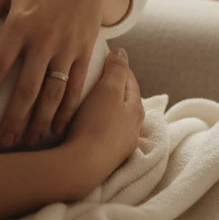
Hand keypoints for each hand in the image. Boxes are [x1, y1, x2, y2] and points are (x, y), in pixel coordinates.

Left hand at [0, 0, 117, 148]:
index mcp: (21, 22)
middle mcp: (45, 38)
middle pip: (27, 88)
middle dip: (14, 119)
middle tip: (3, 143)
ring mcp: (67, 47)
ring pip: (53, 93)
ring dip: (41, 121)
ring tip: (29, 143)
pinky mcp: (85, 51)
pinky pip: (76, 86)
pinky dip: (68, 110)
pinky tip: (59, 127)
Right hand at [64, 47, 143, 186]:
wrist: (82, 166)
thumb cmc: (96, 125)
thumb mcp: (108, 90)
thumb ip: (116, 69)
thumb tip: (122, 52)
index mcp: (137, 108)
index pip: (129, 79)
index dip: (116, 66)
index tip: (102, 59)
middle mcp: (133, 127)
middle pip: (123, 99)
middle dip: (110, 87)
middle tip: (92, 79)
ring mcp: (121, 144)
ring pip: (113, 117)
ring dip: (103, 107)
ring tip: (85, 101)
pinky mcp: (107, 157)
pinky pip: (103, 133)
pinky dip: (97, 124)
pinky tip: (84, 124)